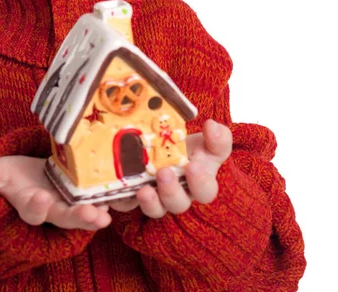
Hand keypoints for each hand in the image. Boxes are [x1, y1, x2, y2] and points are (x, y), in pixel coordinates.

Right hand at [0, 154, 110, 230]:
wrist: (28, 179)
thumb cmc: (13, 177)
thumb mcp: (0, 174)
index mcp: (30, 204)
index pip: (32, 211)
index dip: (36, 206)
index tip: (40, 198)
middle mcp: (53, 209)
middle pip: (66, 217)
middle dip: (79, 216)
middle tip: (94, 216)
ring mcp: (70, 203)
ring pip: (85, 211)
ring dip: (98, 213)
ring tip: (109, 213)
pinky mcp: (86, 194)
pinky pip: (100, 198)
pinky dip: (112, 198)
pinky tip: (125, 195)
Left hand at [108, 119, 231, 217]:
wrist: (164, 143)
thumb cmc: (190, 146)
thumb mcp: (208, 139)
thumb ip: (218, 136)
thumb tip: (213, 127)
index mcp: (200, 183)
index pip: (205, 191)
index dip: (200, 183)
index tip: (193, 167)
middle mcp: (178, 195)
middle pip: (177, 203)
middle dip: (171, 191)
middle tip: (164, 173)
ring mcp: (155, 197)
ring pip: (155, 209)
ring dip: (150, 202)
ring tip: (143, 190)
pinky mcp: (132, 196)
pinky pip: (127, 204)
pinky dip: (122, 199)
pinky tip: (119, 191)